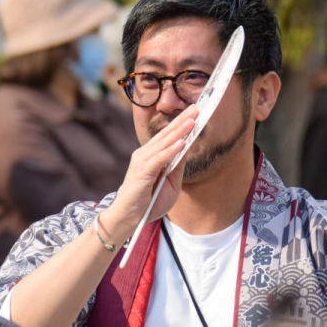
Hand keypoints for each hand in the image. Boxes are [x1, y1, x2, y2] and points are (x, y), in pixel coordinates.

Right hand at [101, 105, 196, 240]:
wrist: (129, 219)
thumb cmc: (149, 203)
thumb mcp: (171, 183)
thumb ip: (177, 165)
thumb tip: (187, 147)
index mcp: (151, 155)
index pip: (169, 136)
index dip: (182, 124)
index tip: (196, 113)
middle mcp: (145, 154)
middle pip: (166, 134)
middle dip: (183, 120)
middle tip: (197, 107)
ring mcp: (142, 161)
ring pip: (164, 143)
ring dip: (179, 131)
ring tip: (193, 120)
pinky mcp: (141, 171)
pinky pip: (159, 159)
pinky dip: (171, 150)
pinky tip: (182, 142)